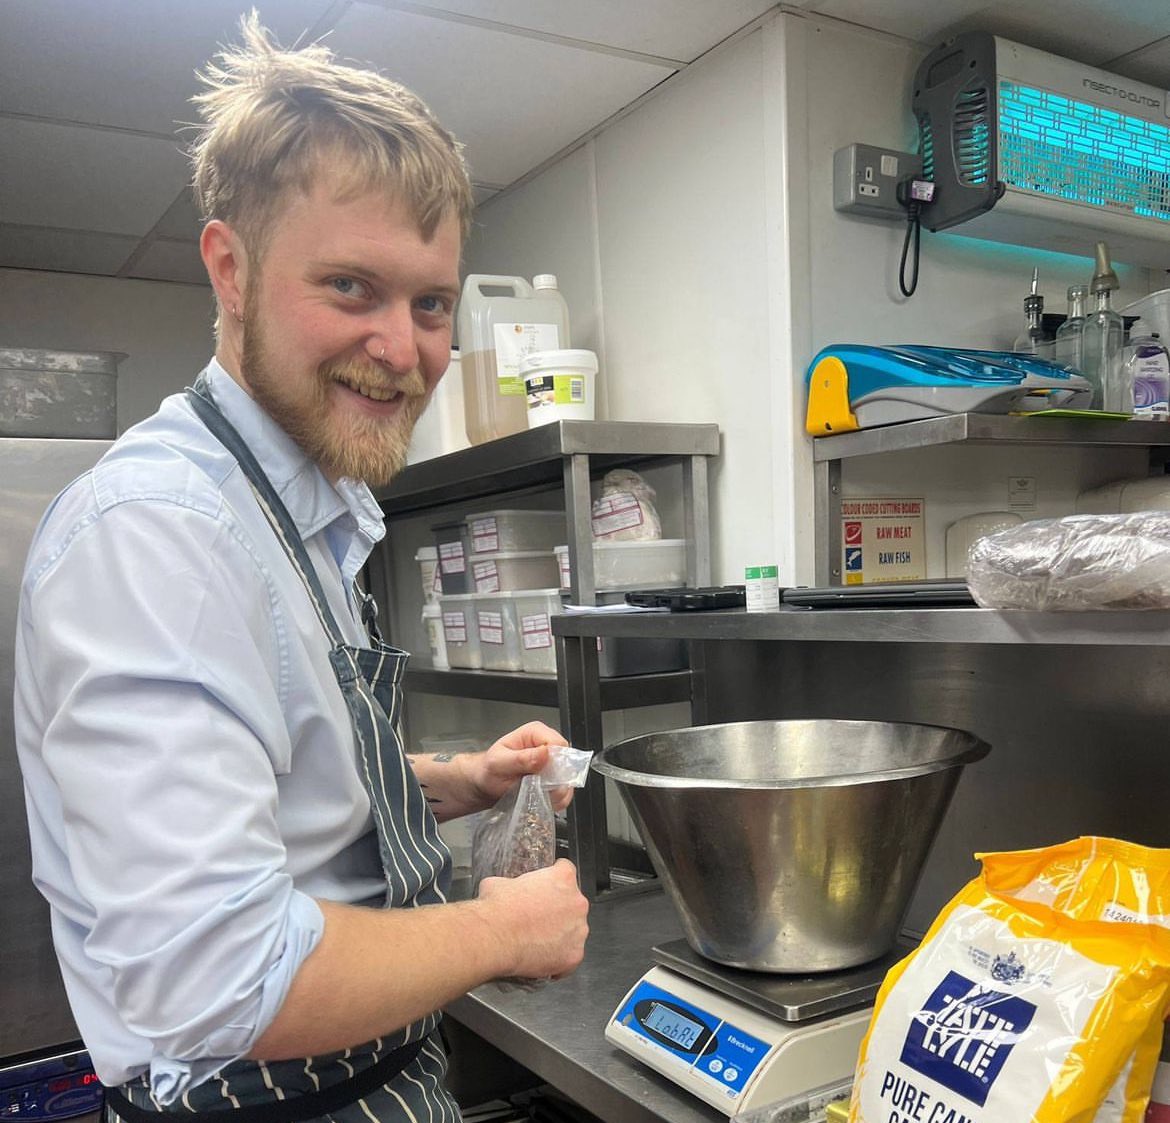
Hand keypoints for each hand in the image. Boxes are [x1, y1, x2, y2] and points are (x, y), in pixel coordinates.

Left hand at [462, 721, 574, 813]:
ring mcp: (553, 763)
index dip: (553, 762)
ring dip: (554, 792)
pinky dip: (555, 799)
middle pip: (567, 762)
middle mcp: (547, 745)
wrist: (485, 784)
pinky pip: (565, 790)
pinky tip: (539, 799)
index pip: (559, 744)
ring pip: (568, 779)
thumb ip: (521, 758)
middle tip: (535, 788)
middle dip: (554, 780)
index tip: (539, 776)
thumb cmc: (488, 770)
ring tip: (534, 794)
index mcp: (535, 732)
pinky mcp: (555, 778)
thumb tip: (544, 752)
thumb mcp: (498, 763)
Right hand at [477, 859, 589, 979]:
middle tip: (537, 917)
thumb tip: (508, 888)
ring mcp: (578, 929)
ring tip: (537, 938)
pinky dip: (559, 956)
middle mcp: (576, 902)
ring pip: (574, 929)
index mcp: (563, 877)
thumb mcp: (500, 881)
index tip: (546, 888)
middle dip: (558, 909)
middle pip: (573, 902)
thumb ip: (515, 883)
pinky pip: (570, 954)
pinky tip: (541, 954)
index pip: (566, 871)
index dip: (553, 880)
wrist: (494, 938)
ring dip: (560, 932)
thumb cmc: (498, 910)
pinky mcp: (574, 954)